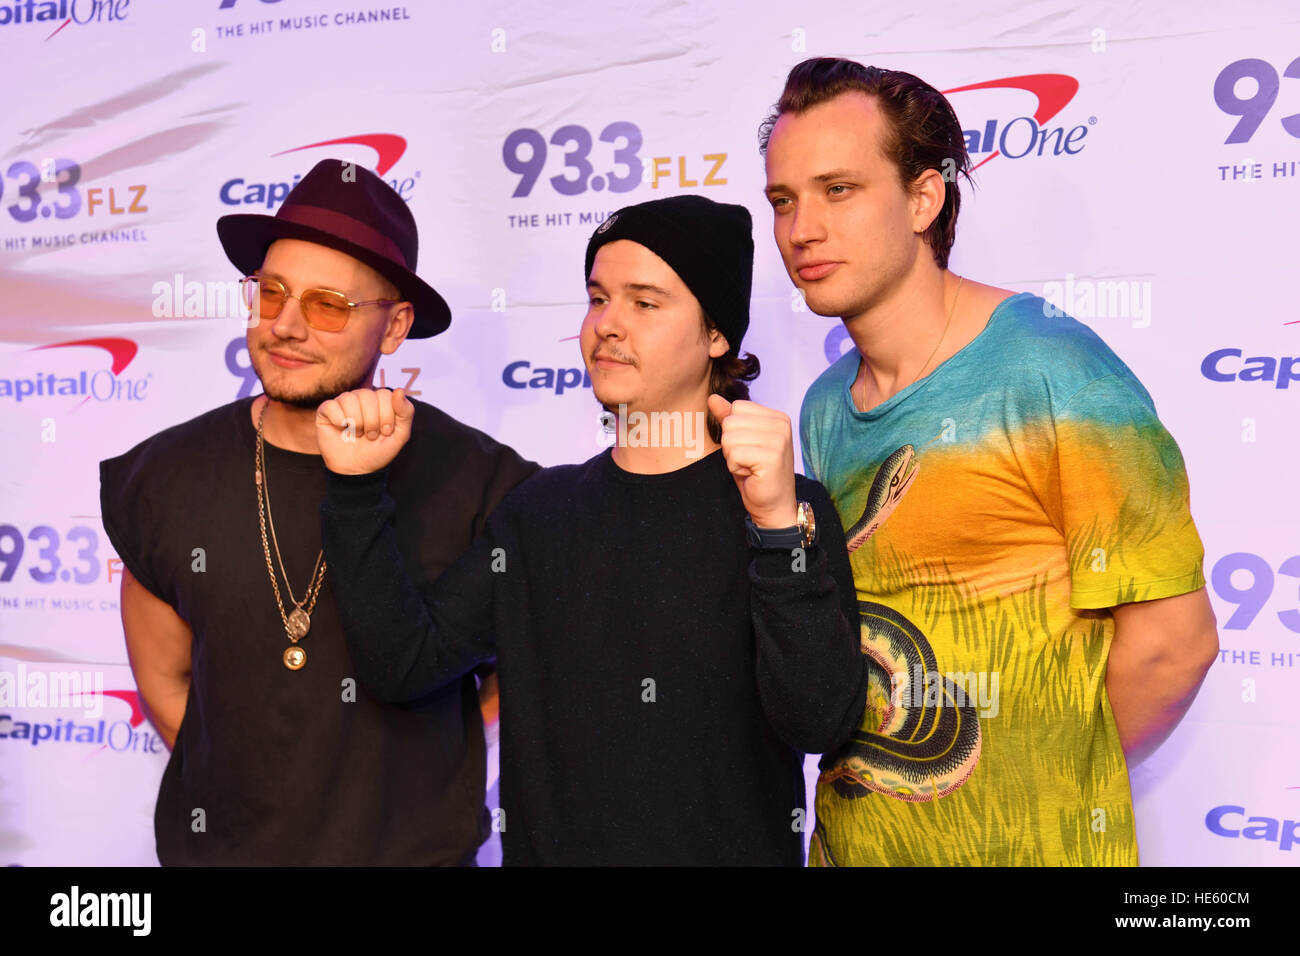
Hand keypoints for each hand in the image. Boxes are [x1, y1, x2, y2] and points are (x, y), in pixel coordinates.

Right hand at [316, 387, 413, 474]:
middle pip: (367, 395)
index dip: (387, 415)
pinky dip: (339, 421)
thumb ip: (405, 413)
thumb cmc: (378, 451)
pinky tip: (341, 429)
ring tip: (358, 434)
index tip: (385, 431)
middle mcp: (360, 398)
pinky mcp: (326, 411)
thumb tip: (400, 390)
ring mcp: (343, 403)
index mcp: (379, 400)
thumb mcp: (400, 435)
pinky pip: (331, 406)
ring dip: (356, 422)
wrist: (357, 470)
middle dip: (372, 421)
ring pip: (349, 399)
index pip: (385, 394)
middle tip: (371, 436)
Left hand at [707, 394, 797, 527]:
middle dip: (731, 445)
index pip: (737, 407)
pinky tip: (750, 474)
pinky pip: (734, 453)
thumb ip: (729, 417)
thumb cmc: (756, 474)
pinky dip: (735, 467)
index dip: (734, 430)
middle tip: (748, 460)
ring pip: (729, 438)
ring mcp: (779, 440)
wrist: (773, 505)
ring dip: (732, 457)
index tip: (749, 448)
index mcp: (777, 417)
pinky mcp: (772, 457)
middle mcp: (782, 424)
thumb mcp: (741, 441)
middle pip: (731, 421)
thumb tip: (712, 397)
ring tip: (749, 467)